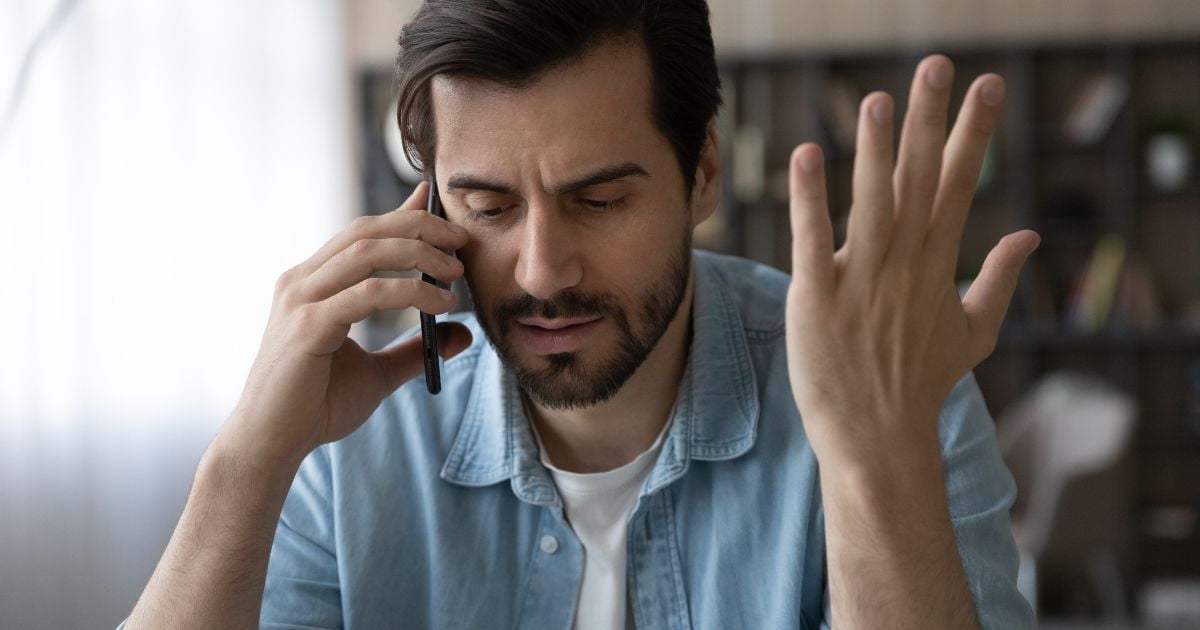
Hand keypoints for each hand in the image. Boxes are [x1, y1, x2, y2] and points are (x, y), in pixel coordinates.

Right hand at [223, 181, 472, 465]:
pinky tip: (440, 304)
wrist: (271, 444)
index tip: (439, 207)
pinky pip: (368, 294)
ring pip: (367, 252)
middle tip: (462, 238)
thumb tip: (463, 334)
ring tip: (456, 270)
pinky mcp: (308, 326)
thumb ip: (414, 350)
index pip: (360, 233)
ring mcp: (300, 300)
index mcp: (311, 284)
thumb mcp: (376, 373)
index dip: (402, 214)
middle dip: (418, 225)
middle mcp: (301, 282)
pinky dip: (410, 292)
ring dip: (419, 252)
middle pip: (365, 231)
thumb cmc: (314, 407)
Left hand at [785, 55, 1039, 465]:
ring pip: (871, 203)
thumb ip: (999, 279)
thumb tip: (1029, 234)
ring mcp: (861, 282)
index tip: (988, 87)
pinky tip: (807, 156)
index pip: (959, 185)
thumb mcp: (973, 332)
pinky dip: (810, 200)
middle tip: (937, 67)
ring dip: (873, 150)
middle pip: (920, 181)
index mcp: (937, 265)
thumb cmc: (919, 386)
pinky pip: (812, 240)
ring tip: (878, 100)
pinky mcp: (817, 300)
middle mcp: (903, 266)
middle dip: (930, 122)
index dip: (972, 134)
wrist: (878, 440)